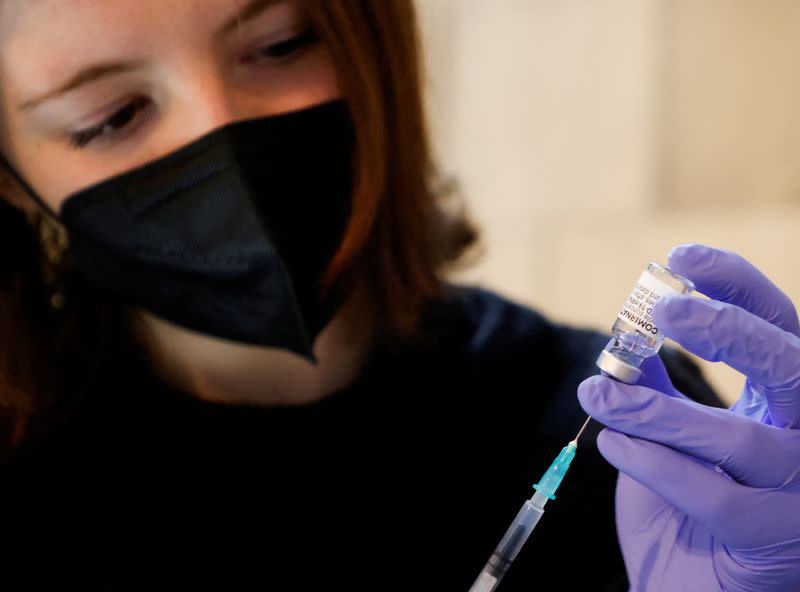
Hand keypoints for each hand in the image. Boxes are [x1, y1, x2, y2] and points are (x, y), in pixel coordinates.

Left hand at [578, 244, 799, 591]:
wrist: (681, 586)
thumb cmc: (680, 505)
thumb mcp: (666, 428)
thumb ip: (655, 382)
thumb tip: (626, 331)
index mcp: (784, 401)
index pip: (779, 323)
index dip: (736, 283)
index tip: (679, 257)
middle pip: (791, 365)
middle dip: (727, 329)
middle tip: (665, 309)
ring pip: (740, 437)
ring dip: (657, 410)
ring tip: (601, 395)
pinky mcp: (777, 539)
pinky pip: (714, 494)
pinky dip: (652, 463)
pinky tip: (615, 448)